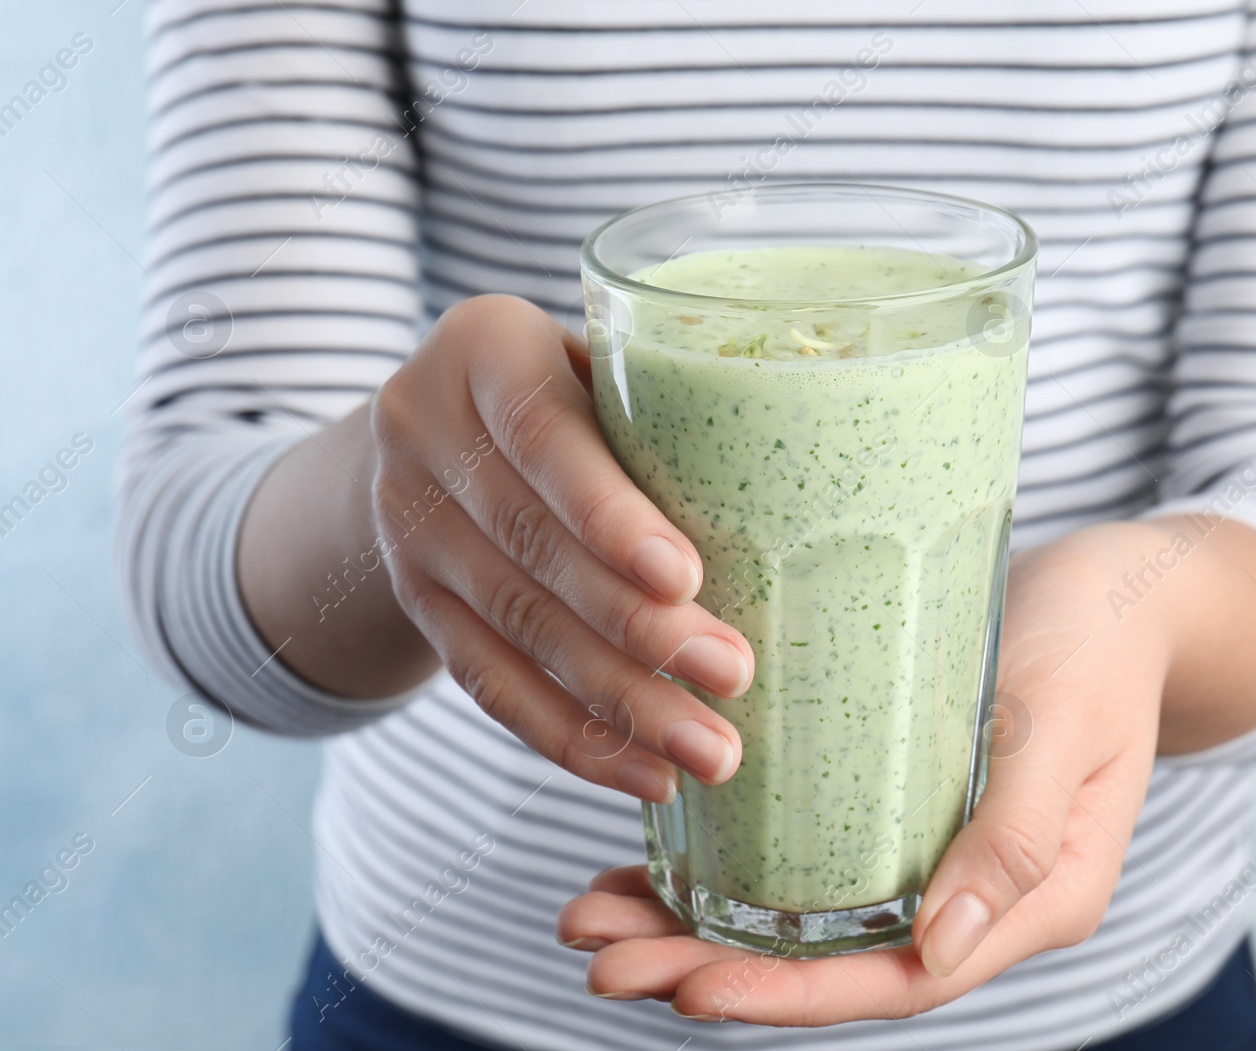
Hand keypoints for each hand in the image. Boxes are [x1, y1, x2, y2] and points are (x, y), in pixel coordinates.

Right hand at [359, 295, 753, 800]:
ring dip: (619, 703)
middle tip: (733, 676)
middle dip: (637, 627)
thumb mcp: (608, 361)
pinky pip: (490, 685)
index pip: (541, 432)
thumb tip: (820, 491)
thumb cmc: (580, 385)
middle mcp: (425, 434)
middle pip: (532, 546)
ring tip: (710, 751)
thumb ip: (671, 401)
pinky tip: (646, 775)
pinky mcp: (417, 604)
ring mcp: (410, 527)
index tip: (686, 578)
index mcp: (483, 349)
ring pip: (516, 630)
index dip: (607, 513)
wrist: (438, 427)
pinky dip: (572, 739)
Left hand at [557, 524, 1178, 1023]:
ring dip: (692, 925)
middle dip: (706, 969)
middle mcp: (973, 896)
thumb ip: (1018, 837)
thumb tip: (943, 950)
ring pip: (802, 918)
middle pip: (830, 962)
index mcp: (1032, 899)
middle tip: (599, 959)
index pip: (901, 979)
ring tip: (591, 919)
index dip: (790, 994)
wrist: (1122, 588)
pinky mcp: (896, 807)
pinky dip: (721, 867)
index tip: (688, 987)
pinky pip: (803, 859)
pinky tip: (644, 862)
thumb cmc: (1102, 640)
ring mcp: (933, 856)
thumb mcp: (1069, 721)